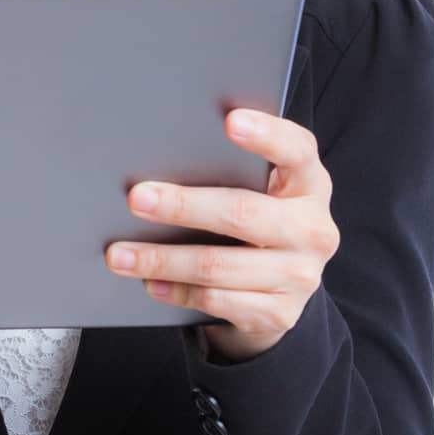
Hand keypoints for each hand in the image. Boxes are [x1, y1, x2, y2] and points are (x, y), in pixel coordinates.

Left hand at [104, 108, 339, 361]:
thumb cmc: (259, 218)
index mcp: (310, 184)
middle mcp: (313, 229)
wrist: (285, 286)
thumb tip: (163, 156)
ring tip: (120, 254)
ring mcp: (299, 275)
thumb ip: (232, 170)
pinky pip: (217, 301)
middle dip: (183, 206)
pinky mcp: (280, 314)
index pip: (297, 150)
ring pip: (218, 265)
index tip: (230, 120)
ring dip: (162, 259)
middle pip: (241, 212)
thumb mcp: (262, 190)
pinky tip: (151, 282)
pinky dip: (177, 291)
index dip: (267, 134)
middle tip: (137, 199)